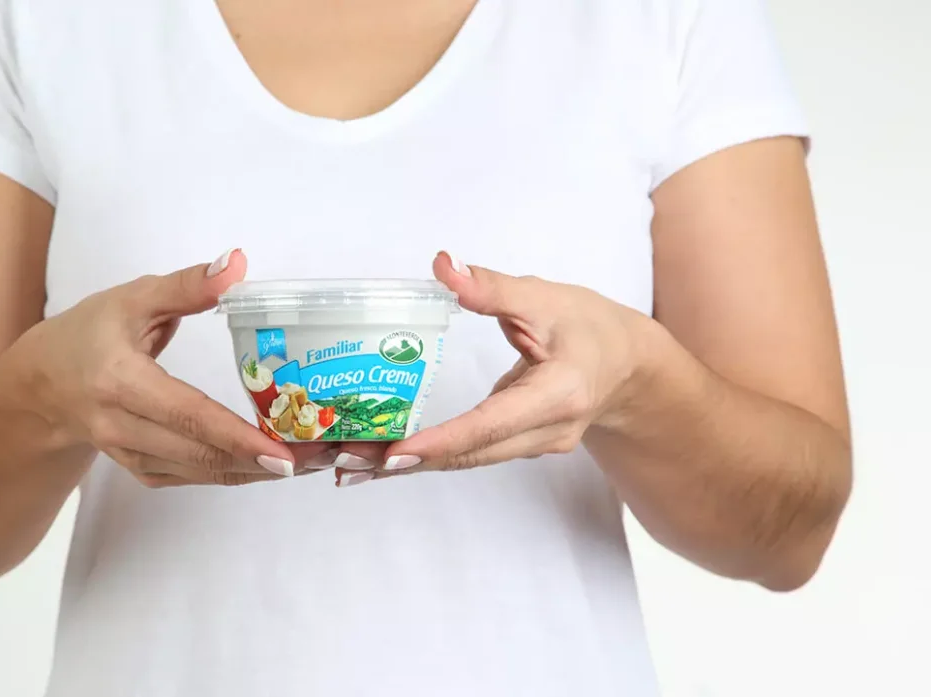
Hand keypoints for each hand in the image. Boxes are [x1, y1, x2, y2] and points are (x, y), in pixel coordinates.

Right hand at [5, 249, 333, 486]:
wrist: (41, 385)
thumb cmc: (88, 334)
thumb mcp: (133, 298)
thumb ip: (187, 286)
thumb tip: (236, 265)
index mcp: (120, 381)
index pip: (187, 415)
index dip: (237, 437)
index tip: (283, 452)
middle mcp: (121, 426)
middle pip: (199, 453)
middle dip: (262, 461)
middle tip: (316, 458)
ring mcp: (128, 454)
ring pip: (199, 473)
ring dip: (254, 472)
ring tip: (306, 464)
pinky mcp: (138, 468)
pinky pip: (190, 478)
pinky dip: (231, 473)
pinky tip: (267, 465)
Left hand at [334, 251, 651, 485]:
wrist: (629, 365)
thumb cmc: (590, 327)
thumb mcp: (544, 297)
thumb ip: (491, 287)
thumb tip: (445, 266)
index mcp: (559, 394)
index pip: (492, 424)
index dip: (443, 440)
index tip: (396, 452)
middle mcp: (549, 431)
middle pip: (473, 453)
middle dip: (410, 460)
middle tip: (350, 461)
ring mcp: (536, 445)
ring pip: (469, 460)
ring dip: (412, 464)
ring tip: (353, 465)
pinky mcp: (521, 446)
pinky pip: (472, 454)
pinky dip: (430, 456)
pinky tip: (387, 457)